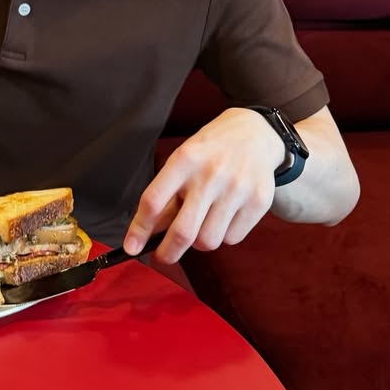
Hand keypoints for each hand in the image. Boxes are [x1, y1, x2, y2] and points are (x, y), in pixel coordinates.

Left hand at [123, 108, 284, 263]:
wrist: (255, 133)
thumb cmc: (212, 149)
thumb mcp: (184, 159)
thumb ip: (167, 193)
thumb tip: (148, 232)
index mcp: (185, 159)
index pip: (154, 201)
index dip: (139, 229)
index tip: (131, 246)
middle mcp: (211, 174)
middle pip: (183, 231)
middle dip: (168, 253)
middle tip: (163, 256)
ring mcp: (237, 189)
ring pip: (208, 241)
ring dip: (199, 242)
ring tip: (202, 223)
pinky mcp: (258, 202)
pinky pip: (232, 239)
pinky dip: (224, 235)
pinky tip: (225, 216)